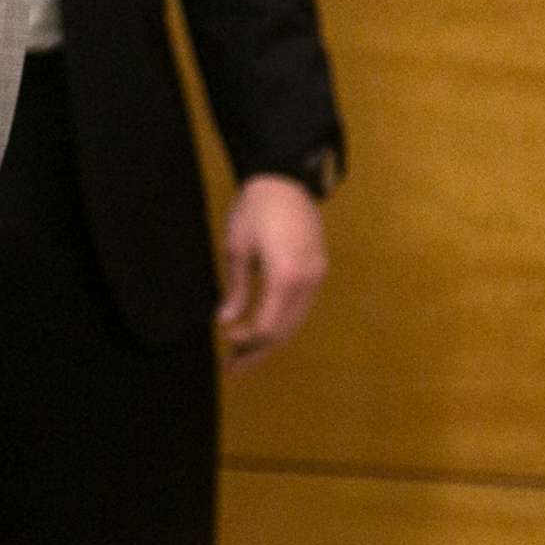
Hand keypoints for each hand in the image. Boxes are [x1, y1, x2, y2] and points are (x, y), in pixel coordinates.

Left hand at [216, 175, 327, 371]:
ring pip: (295, 322)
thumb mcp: (237, 248)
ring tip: (244, 355)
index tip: (225, 340)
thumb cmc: (255, 208)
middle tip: (232, 367)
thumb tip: (225, 321)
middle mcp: (308, 281)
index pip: (267, 326)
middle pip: (284, 330)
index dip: (245, 340)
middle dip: (257, 351)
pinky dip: (283, 322)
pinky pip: (301, 307)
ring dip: (270, 340)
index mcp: (285, 276)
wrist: (284, 176)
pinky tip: (264, 330)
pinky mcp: (319, 269)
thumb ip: (236, 288)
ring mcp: (317, 275)